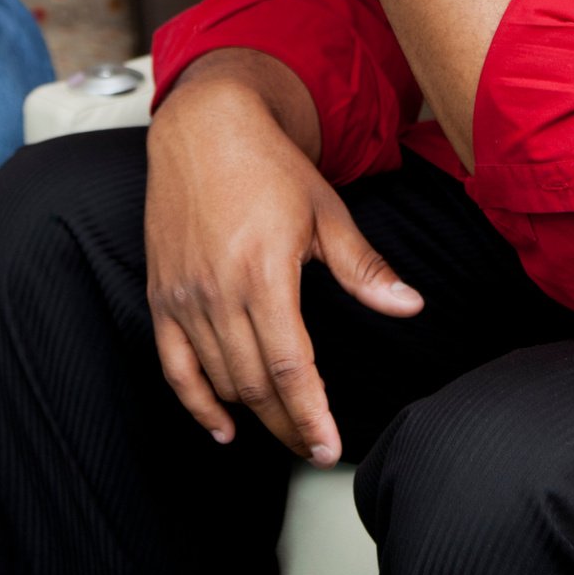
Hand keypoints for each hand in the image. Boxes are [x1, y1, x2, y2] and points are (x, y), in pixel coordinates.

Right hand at [144, 51, 422, 465]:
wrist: (204, 128)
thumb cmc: (269, 166)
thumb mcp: (326, 212)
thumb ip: (365, 269)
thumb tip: (410, 306)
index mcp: (264, 274)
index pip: (289, 367)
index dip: (311, 415)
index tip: (329, 447)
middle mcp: (218, 291)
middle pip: (255, 384)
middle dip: (289, 424)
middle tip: (316, 446)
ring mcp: (185, 296)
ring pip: (220, 379)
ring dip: (253, 415)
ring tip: (285, 431)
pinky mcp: (162, 294)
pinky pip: (173, 365)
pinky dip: (196, 403)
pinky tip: (222, 428)